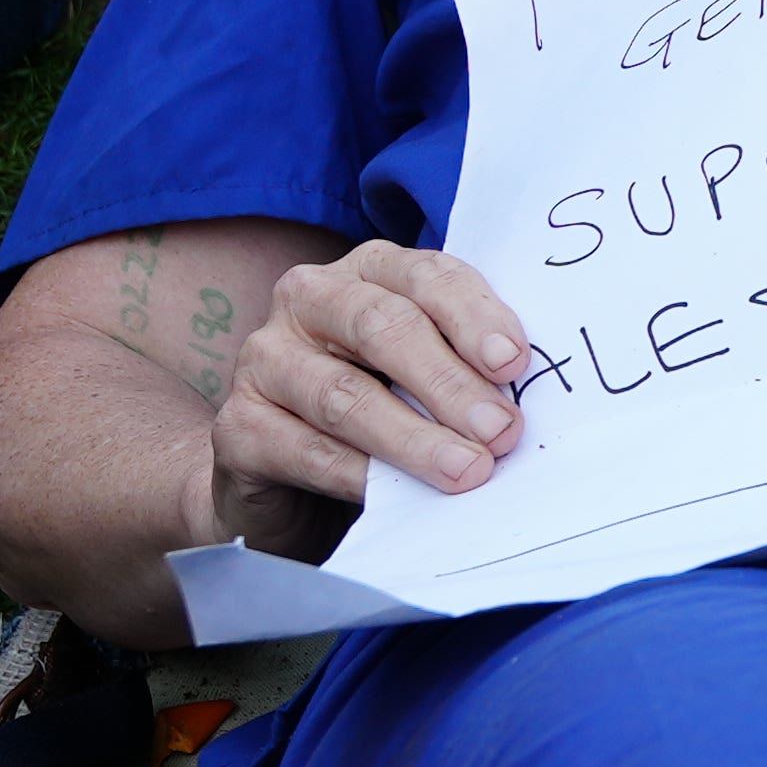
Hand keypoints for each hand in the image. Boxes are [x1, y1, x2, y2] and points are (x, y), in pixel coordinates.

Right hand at [210, 236, 534, 533]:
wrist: (283, 477)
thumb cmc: (380, 408)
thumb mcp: (425, 374)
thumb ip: (467, 365)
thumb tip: (528, 394)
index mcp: (368, 271)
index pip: (427, 276)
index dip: (473, 318)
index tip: (514, 363)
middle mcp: (309, 300)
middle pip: (384, 328)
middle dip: (450, 382)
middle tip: (501, 430)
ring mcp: (265, 359)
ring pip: (345, 394)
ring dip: (413, 437)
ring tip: (467, 470)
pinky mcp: (237, 425)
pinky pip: (304, 448)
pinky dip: (358, 473)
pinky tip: (394, 495)